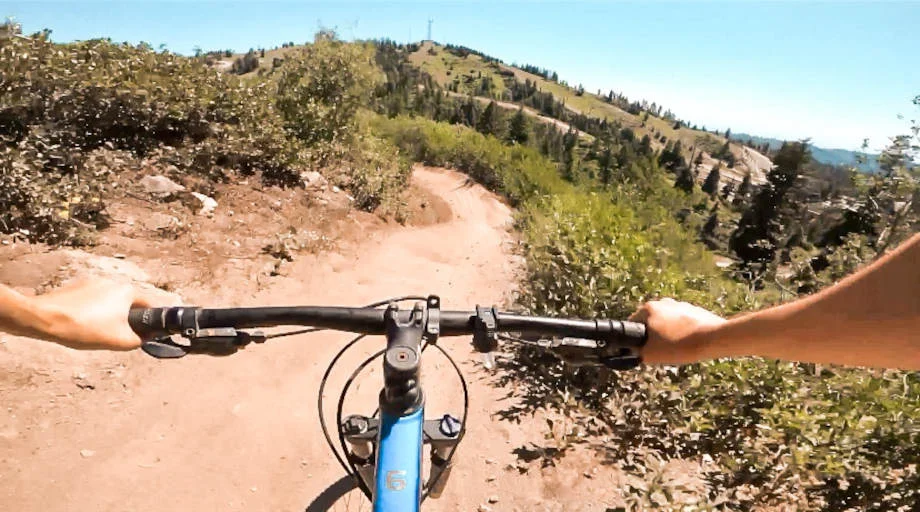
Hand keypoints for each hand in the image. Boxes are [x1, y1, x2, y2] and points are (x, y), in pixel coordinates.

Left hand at [34, 278, 180, 350]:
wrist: (44, 319)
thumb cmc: (84, 328)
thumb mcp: (119, 341)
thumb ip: (140, 340)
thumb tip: (146, 338)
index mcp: (127, 291)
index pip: (150, 306)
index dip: (150, 322)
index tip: (145, 334)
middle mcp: (112, 282)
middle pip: (128, 304)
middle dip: (125, 320)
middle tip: (116, 337)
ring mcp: (92, 282)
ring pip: (109, 303)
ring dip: (107, 316)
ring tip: (94, 332)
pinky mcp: (75, 287)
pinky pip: (92, 302)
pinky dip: (91, 313)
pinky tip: (81, 326)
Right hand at [629, 298, 725, 364]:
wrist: (713, 339)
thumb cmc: (680, 345)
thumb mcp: (649, 354)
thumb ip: (634, 351)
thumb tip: (630, 350)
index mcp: (647, 309)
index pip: (632, 325)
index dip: (636, 340)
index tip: (645, 349)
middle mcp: (662, 302)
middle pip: (650, 323)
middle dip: (654, 337)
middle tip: (662, 350)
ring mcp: (679, 305)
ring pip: (667, 323)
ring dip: (669, 334)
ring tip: (678, 348)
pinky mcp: (694, 310)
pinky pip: (682, 323)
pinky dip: (683, 332)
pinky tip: (689, 343)